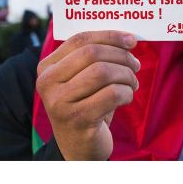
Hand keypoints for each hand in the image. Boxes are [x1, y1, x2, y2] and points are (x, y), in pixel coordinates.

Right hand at [35, 31, 140, 160]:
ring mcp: (59, 102)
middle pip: (92, 53)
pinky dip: (127, 93)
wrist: (78, 147)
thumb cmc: (87, 105)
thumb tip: (128, 39)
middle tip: (135, 65)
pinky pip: (112, 94)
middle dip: (121, 56)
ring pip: (103, 72)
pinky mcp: (77, 119)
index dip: (110, 36)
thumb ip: (96, 57)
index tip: (131, 40)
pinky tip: (126, 98)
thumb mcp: (83, 79)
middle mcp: (47, 83)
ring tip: (132, 83)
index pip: (80, 40)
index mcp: (47, 67)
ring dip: (126, 75)